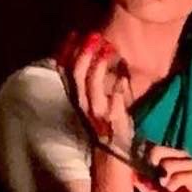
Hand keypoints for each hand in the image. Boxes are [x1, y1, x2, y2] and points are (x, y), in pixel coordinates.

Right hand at [57, 30, 133, 149]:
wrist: (116, 158)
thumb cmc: (113, 128)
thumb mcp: (103, 102)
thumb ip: (102, 82)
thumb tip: (104, 55)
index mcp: (81, 99)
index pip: (68, 72)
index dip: (69, 52)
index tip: (74, 34)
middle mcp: (85, 106)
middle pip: (78, 76)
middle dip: (85, 54)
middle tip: (94, 35)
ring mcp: (98, 115)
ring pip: (93, 87)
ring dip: (100, 67)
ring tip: (109, 50)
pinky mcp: (113, 122)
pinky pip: (114, 104)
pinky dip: (117, 91)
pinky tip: (123, 78)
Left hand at [133, 146, 191, 191]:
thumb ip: (142, 181)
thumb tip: (129, 171)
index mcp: (171, 157)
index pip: (153, 146)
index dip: (143, 154)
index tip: (141, 168)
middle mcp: (182, 157)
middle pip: (159, 150)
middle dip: (152, 164)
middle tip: (155, 179)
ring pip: (169, 164)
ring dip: (164, 178)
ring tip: (166, 187)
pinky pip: (181, 176)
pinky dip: (173, 183)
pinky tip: (172, 189)